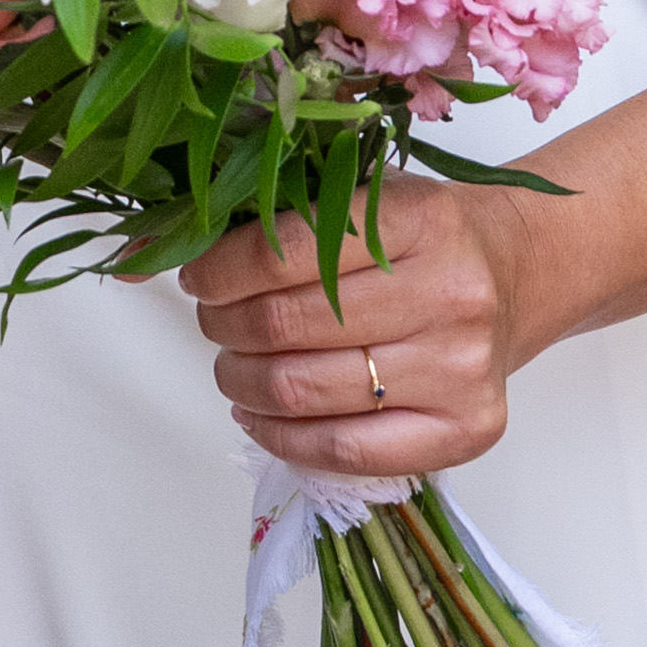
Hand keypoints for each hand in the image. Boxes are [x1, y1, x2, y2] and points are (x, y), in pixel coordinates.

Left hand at [187, 203, 532, 483]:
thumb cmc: (424, 235)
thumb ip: (261, 219)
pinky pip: (342, 450)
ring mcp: (463, 368)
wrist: (517, 272)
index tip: (198, 275)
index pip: (286, 251)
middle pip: (287, 326)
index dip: (220, 270)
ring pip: (303, 391)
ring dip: (241, 381)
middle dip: (224, 326)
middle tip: (214, 320)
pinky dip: (279, 436)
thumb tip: (129, 261)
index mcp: (421, 219)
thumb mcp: (357, 196)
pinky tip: (261, 412)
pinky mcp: (466, 429)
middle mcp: (451, 293)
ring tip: (235, 364)